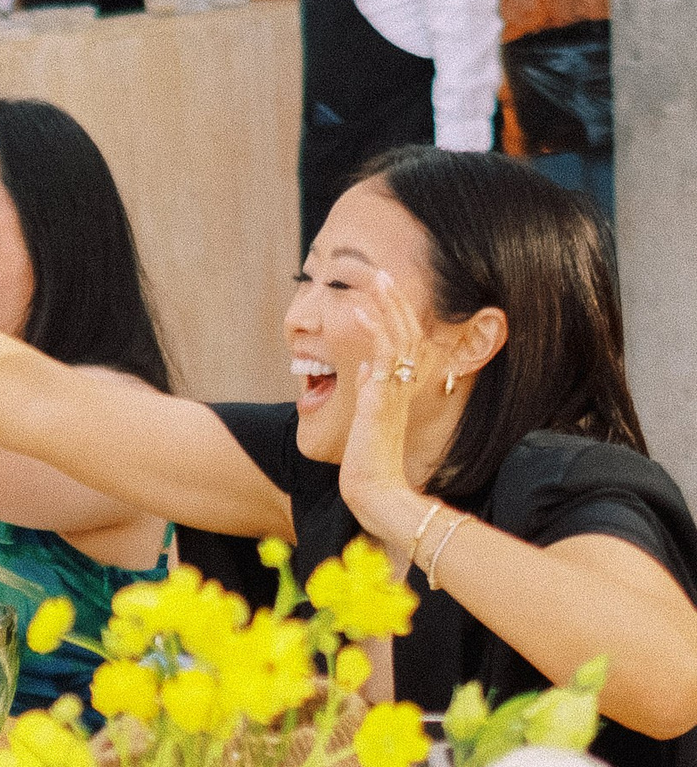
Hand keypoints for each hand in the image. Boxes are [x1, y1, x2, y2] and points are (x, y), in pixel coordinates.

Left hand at [337, 270, 440, 555]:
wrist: (378, 496)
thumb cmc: (370, 467)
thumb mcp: (367, 422)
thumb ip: (368, 394)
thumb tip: (360, 370)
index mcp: (399, 389)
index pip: (404, 341)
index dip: (395, 312)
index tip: (382, 287)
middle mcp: (403, 386)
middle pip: (407, 331)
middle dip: (394, 299)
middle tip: (381, 270)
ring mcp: (395, 392)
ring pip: (399, 337)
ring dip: (386, 305)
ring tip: (375, 276)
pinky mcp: (382, 400)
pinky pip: (382, 358)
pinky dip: (372, 331)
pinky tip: (359, 309)